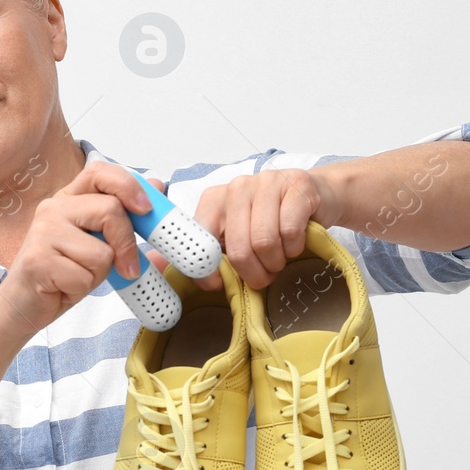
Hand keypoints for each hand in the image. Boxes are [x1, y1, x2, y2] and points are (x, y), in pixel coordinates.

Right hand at [0, 162, 151, 333]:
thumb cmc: (61, 273)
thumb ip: (123, 221)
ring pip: (101, 251)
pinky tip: (64, 287)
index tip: (146, 209)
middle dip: (127, 243)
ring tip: (79, 276)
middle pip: (110, 210)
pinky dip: (83, 289)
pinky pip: (84, 276)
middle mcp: (54, 208)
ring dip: (99, 274)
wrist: (23, 304)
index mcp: (69, 199)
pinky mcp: (38, 260)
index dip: (128, 185)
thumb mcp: (97, 245)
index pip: (100, 172)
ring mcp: (43, 232)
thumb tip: (158, 186)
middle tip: (128, 267)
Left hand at [143, 169, 340, 291]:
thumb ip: (196, 250)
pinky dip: (295, 247)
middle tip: (263, 277)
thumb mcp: (232, 234)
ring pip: (264, 242)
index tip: (217, 285)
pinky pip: (290, 232)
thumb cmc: (270, 221)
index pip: (201, 240)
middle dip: (253, 274)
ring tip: (279, 259)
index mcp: (213, 199)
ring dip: (276, 262)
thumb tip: (153, 265)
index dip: (208, 271)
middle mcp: (236, 187)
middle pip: (238, 248)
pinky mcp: (297, 188)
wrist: (317, 196)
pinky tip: (295, 242)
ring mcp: (267, 183)